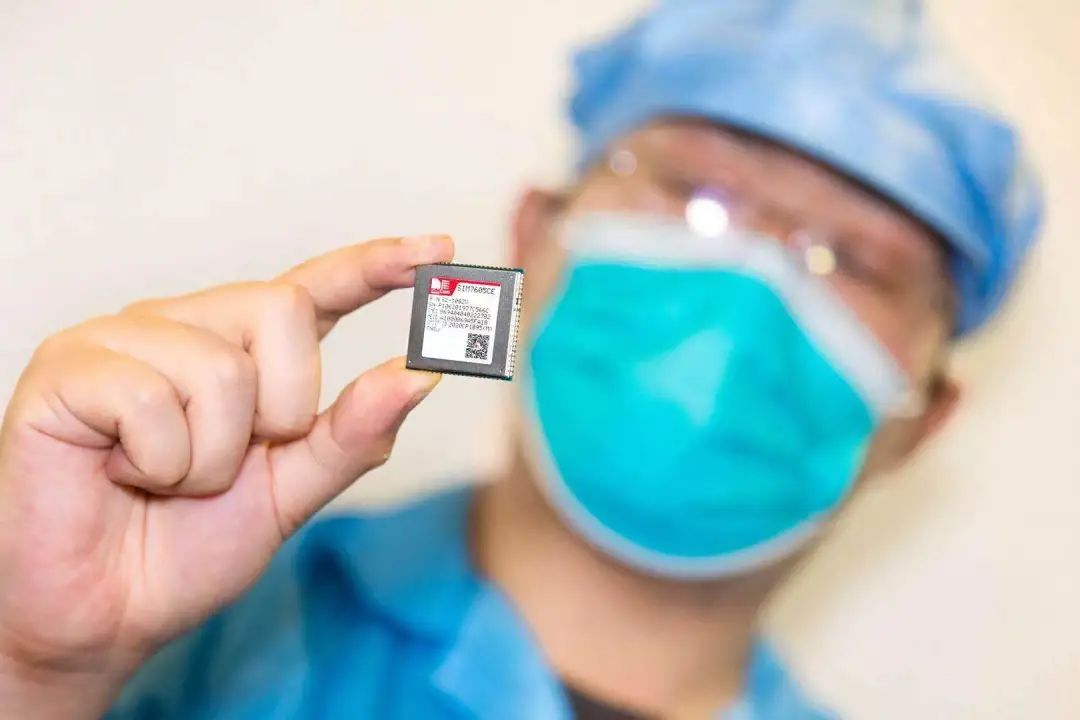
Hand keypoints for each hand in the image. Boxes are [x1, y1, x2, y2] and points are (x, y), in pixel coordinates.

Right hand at [0, 234, 453, 716]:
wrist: (100, 616)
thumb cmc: (186, 548)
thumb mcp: (291, 492)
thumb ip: (352, 433)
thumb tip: (421, 373)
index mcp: (241, 351)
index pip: (315, 288)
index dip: (375, 265)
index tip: (439, 247)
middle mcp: (185, 326)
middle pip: (282, 312)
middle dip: (281, 411)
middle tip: (229, 464)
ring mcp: (123, 339)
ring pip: (221, 368)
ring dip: (210, 458)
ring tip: (165, 480)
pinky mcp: (67, 366)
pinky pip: (151, 398)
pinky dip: (156, 461)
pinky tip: (121, 474)